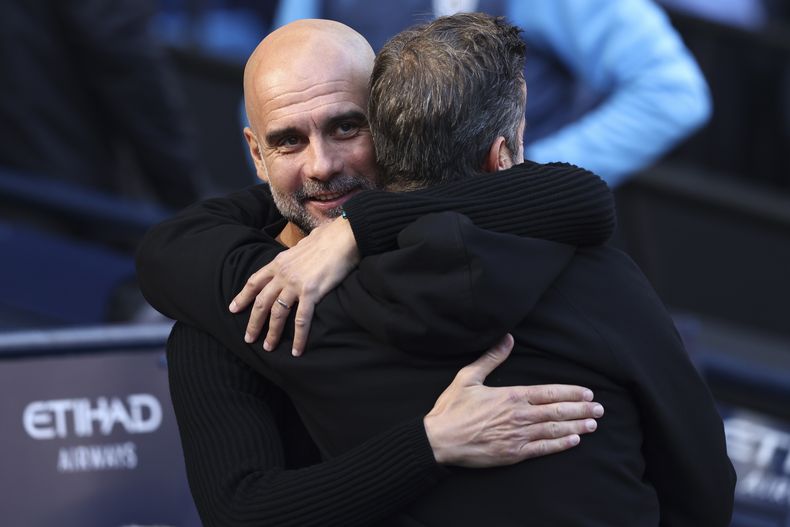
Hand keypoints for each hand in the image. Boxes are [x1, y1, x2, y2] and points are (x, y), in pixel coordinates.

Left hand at [229, 216, 359, 355]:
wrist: (344, 236)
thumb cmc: (329, 237)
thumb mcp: (303, 244)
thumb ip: (296, 253)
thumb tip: (299, 252)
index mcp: (279, 262)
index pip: (254, 282)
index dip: (242, 297)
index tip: (233, 309)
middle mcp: (283, 274)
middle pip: (261, 302)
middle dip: (253, 322)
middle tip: (248, 338)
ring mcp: (295, 284)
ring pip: (277, 314)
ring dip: (271, 333)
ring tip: (268, 348)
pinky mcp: (311, 292)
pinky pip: (301, 320)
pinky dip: (298, 337)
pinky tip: (296, 350)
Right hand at [423, 334, 603, 467]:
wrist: (439, 440)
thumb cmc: (452, 408)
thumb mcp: (468, 377)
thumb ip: (491, 358)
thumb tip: (508, 339)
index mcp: (511, 396)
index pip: (550, 392)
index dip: (572, 393)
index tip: (588, 393)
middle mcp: (520, 416)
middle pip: (558, 411)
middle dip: (581, 410)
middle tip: (600, 410)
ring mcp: (518, 436)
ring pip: (555, 429)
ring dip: (576, 426)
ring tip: (593, 425)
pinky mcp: (513, 454)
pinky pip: (543, 449)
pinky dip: (560, 445)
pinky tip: (573, 441)